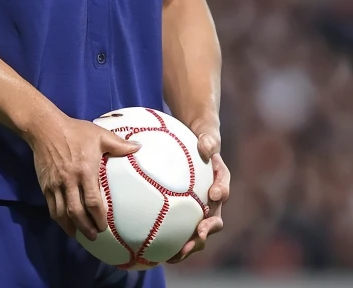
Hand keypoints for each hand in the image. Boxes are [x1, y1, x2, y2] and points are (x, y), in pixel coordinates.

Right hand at [28, 114, 140, 240]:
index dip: (99, 217)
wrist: (46, 128)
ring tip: (80, 235)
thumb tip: (138, 148)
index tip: (105, 226)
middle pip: (77, 212)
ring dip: (71, 227)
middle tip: (95, 236)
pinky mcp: (45, 185)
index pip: (93, 201)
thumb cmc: (75, 131)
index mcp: (85, 171)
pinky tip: (65, 223)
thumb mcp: (99, 135)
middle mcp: (69, 181)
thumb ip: (119, 144)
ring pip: (62, 213)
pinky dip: (59, 219)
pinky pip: (51, 207)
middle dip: (86, 228)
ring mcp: (56, 184)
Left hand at [167, 131, 229, 263]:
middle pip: (215, 217)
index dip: (222, 191)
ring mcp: (201, 208)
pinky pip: (184, 231)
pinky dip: (177, 243)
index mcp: (219, 177)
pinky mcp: (188, 215)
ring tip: (179, 253)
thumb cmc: (199, 136)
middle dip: (208, 228)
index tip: (215, 194)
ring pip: (200, 230)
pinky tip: (162, 254)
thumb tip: (206, 146)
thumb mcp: (205, 133)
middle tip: (198, 234)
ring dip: (192, 243)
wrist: (193, 143)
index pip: (223, 185)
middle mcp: (213, 197)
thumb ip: (208, 139)